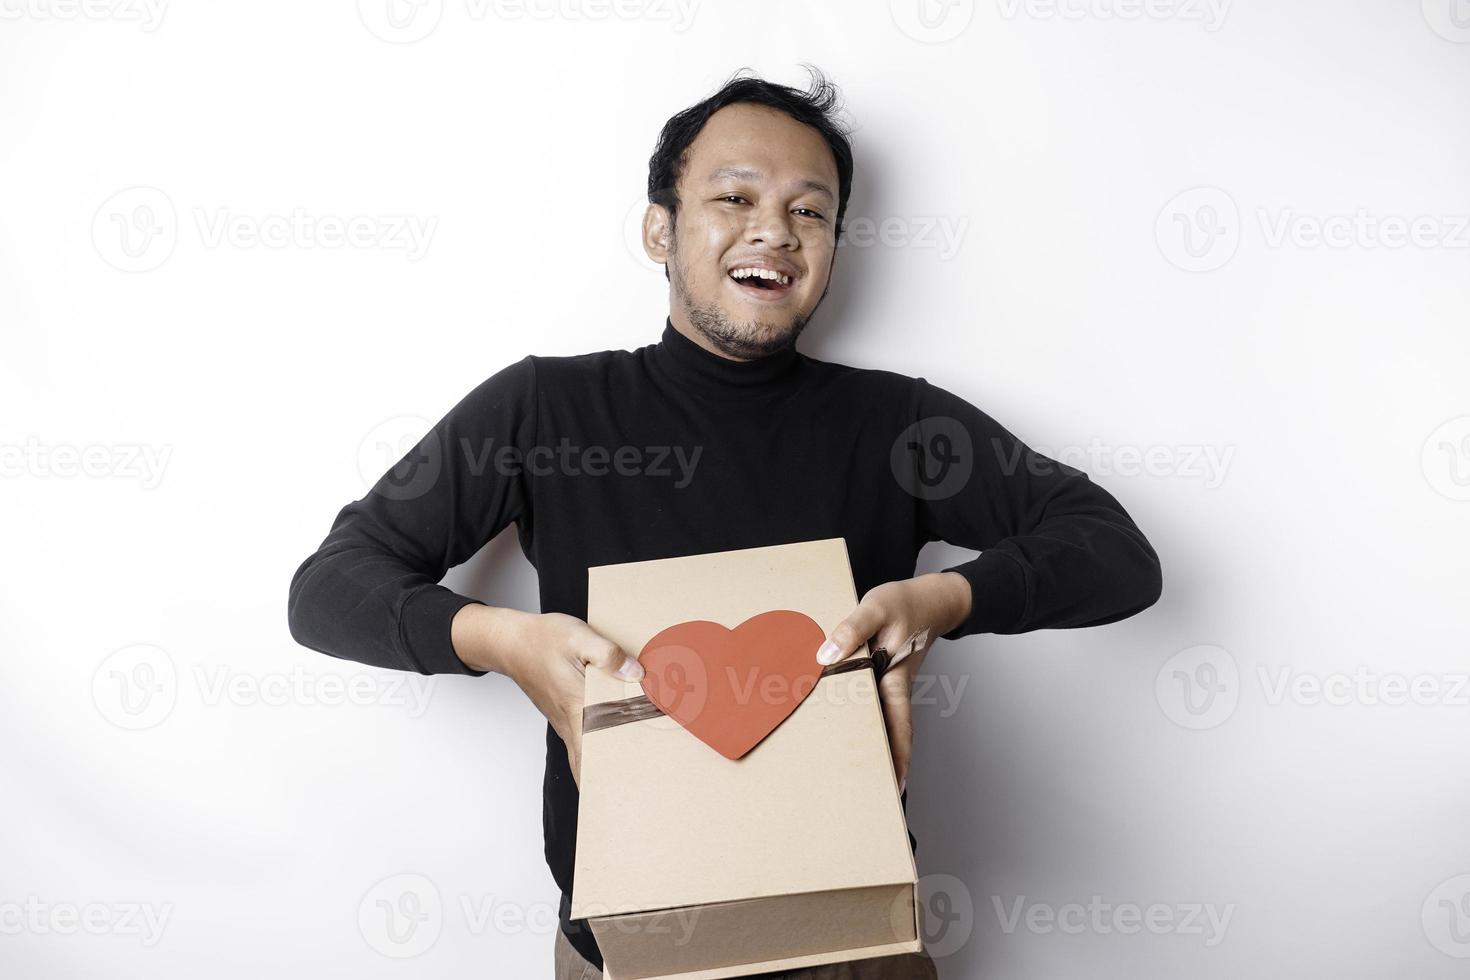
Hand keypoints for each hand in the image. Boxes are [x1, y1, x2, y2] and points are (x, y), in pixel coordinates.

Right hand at [454, 606, 642, 789]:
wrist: (511, 643)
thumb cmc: (541, 640)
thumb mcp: (579, 637)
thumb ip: (608, 655)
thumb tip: (636, 673)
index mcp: (576, 706)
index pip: (596, 750)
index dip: (613, 770)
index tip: (632, 784)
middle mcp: (570, 720)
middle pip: (590, 763)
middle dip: (611, 779)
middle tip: (636, 787)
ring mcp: (565, 721)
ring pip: (585, 755)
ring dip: (603, 767)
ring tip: (630, 776)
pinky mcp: (564, 716)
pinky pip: (581, 742)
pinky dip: (595, 751)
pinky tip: (613, 747)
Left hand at [815, 572, 970, 793]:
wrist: (931, 598)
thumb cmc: (906, 603)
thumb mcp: (876, 608)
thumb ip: (851, 630)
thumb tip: (824, 656)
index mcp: (896, 679)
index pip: (898, 727)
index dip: (897, 757)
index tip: (894, 786)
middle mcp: (894, 688)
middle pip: (889, 734)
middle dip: (880, 763)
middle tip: (867, 794)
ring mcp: (889, 685)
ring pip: (880, 721)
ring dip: (871, 743)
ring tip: (852, 772)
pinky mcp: (882, 676)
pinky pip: (871, 703)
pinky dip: (860, 716)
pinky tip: (845, 724)